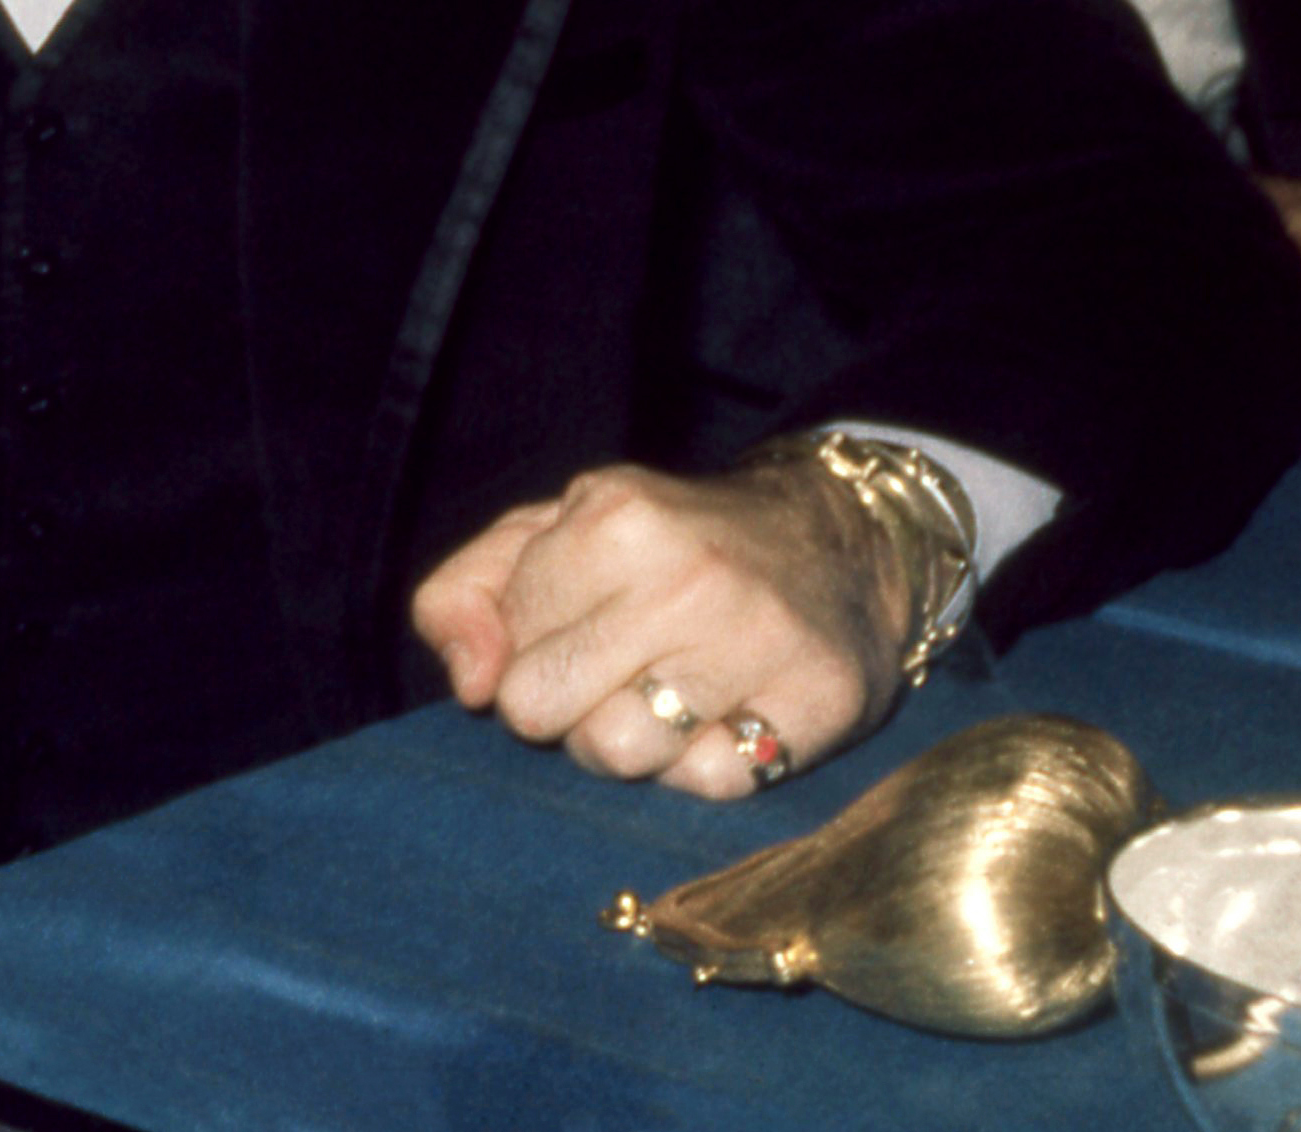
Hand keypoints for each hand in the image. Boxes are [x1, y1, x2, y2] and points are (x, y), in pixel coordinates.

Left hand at [409, 458, 906, 799]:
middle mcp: (686, 576)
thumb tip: (470, 685)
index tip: (576, 626)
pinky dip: (707, 762)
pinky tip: (729, 711)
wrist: (838, 540)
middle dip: (560, 706)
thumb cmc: (663, 545)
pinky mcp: (821, 700)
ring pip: (620, 753)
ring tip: (667, 692)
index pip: (501, 651)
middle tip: (610, 672)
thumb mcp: (546, 534)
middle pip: (541, 710)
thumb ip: (462, 597)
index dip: (526, 653)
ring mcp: (759, 639)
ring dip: (629, 741)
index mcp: (611, 517)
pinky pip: (711, 783)